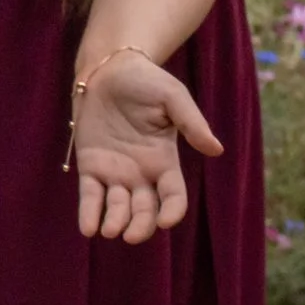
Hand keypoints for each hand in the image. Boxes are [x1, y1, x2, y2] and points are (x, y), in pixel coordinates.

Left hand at [71, 51, 222, 243]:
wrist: (109, 68)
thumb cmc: (146, 81)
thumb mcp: (173, 97)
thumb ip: (192, 123)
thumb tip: (216, 150)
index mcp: (165, 161)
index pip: (173, 195)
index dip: (172, 211)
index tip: (166, 221)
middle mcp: (141, 173)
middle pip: (145, 210)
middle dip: (140, 225)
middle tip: (131, 236)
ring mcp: (115, 172)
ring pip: (118, 207)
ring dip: (115, 223)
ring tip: (110, 231)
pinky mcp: (91, 166)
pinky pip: (90, 195)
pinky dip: (89, 213)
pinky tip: (88, 228)